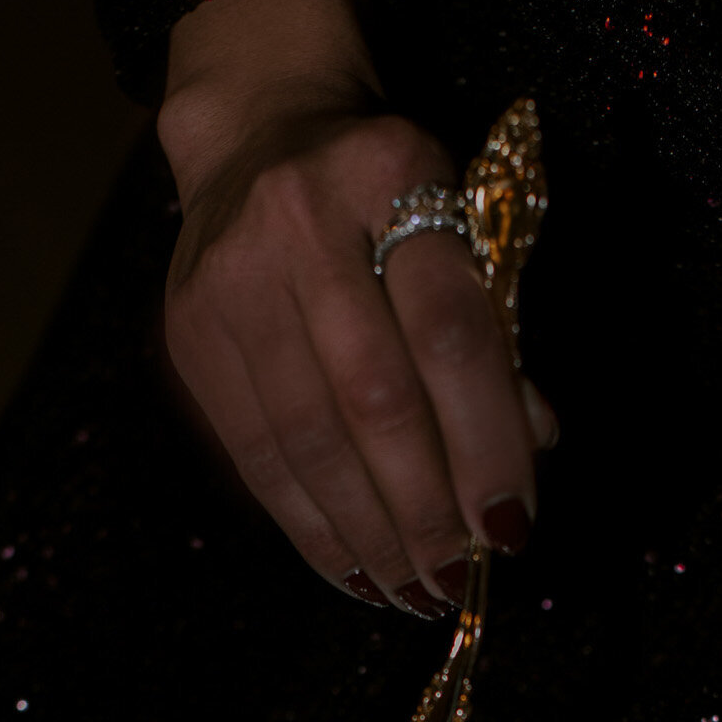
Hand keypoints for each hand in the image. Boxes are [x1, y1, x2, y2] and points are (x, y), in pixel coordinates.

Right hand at [161, 103, 552, 611]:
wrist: (256, 129)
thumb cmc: (386, 194)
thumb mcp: (458, 222)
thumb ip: (495, 330)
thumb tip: (530, 448)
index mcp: (390, 175)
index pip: (451, 332)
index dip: (488, 441)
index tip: (512, 524)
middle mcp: (300, 223)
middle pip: (375, 399)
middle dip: (425, 508)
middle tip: (458, 578)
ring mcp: (232, 280)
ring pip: (309, 441)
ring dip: (369, 535)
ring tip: (411, 592)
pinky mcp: (190, 333)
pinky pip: (256, 455)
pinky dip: (309, 526)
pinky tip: (352, 569)